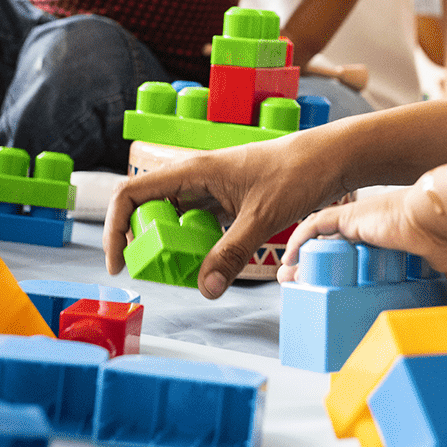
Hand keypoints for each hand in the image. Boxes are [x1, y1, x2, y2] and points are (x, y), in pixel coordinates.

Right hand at [102, 133, 348, 298]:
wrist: (331, 157)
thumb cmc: (297, 173)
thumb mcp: (262, 217)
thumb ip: (231, 253)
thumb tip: (205, 289)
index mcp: (193, 171)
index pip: (131, 194)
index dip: (115, 227)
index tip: (119, 262)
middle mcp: (196, 177)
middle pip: (149, 210)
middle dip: (145, 243)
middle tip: (158, 273)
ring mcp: (212, 189)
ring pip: (174, 219)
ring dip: (172, 246)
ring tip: (183, 273)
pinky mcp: (229, 200)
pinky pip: (199, 224)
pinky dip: (197, 245)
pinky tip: (210, 263)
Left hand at [278, 180, 446, 304]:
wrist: (441, 216)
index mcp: (389, 236)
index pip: (358, 249)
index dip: (341, 264)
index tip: (330, 284)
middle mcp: (369, 226)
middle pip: (332, 245)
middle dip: (313, 264)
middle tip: (299, 285)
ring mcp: (357, 220)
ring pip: (319, 236)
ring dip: (301, 254)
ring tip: (288, 277)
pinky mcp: (350, 217)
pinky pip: (314, 225)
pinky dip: (300, 239)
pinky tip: (290, 258)